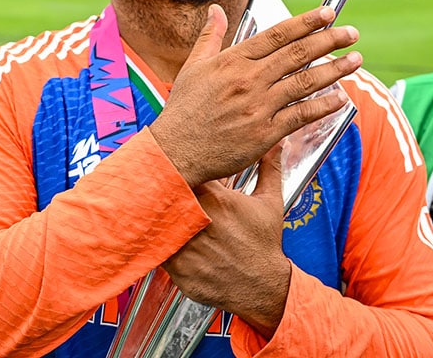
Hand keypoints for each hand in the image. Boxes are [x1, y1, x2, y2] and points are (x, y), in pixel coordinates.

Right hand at [152, 4, 361, 185]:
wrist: (176, 150)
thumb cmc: (183, 110)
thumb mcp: (192, 66)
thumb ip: (210, 37)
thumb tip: (216, 11)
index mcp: (232, 61)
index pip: (276, 35)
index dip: (305, 22)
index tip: (327, 14)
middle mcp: (248, 81)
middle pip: (297, 54)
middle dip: (329, 40)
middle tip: (351, 33)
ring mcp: (258, 107)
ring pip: (305, 82)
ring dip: (334, 70)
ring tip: (355, 60)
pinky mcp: (265, 133)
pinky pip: (301, 115)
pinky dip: (323, 106)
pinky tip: (340, 98)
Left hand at [162, 147, 290, 338]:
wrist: (264, 287)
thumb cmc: (264, 244)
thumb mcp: (270, 203)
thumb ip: (268, 169)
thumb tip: (275, 144)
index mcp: (217, 199)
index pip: (187, 174)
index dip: (178, 170)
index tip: (175, 168)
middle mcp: (199, 221)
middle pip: (167, 196)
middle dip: (163, 192)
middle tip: (157, 190)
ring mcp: (187, 246)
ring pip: (158, 223)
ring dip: (157, 219)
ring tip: (156, 215)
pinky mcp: (178, 268)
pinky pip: (157, 250)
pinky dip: (158, 244)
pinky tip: (162, 240)